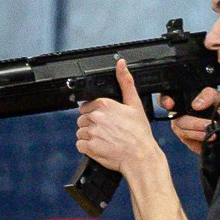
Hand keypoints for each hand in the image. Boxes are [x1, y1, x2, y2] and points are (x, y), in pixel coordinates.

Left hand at [76, 57, 164, 180]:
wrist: (140, 156)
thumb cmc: (139, 132)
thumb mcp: (135, 103)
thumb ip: (125, 82)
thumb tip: (121, 64)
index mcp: (105, 104)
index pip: (86, 106)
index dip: (94, 112)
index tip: (104, 119)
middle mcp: (96, 117)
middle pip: (82, 119)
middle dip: (91, 124)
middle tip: (106, 130)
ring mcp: (92, 132)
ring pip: (80, 132)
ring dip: (88, 136)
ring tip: (104, 138)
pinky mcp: (89, 147)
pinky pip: (79, 145)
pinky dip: (86, 147)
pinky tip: (99, 146)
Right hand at [164, 86, 219, 152]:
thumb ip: (208, 94)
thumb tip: (196, 104)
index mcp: (187, 100)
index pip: (168, 97)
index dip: (165, 100)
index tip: (170, 104)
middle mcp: (182, 114)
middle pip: (175, 118)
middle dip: (192, 122)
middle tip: (208, 124)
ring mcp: (183, 128)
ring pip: (180, 129)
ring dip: (196, 131)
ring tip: (211, 131)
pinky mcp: (188, 141)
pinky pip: (186, 140)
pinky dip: (198, 138)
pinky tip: (209, 138)